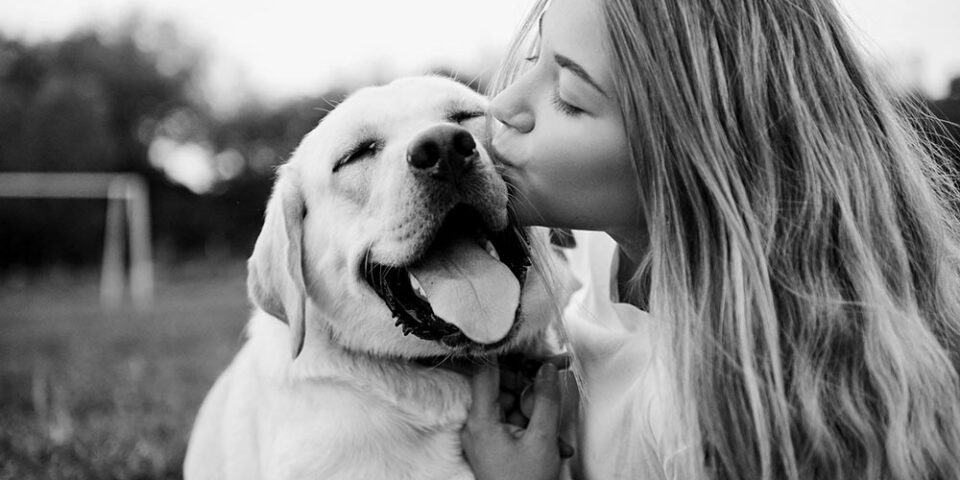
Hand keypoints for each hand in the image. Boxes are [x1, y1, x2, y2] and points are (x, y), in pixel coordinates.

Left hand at [461, 359, 570, 479]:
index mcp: (481, 421)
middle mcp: (476, 426)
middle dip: (530, 389)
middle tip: (551, 387)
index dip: (507, 355)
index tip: (527, 346)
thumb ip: (545, 400)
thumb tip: (547, 370)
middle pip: (502, 388)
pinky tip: (552, 443)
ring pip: (511, 406)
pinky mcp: (492, 443)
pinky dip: (532, 427)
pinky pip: (512, 422)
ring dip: (536, 413)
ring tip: (555, 434)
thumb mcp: (542, 439)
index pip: (486, 372)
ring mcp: (484, 435)